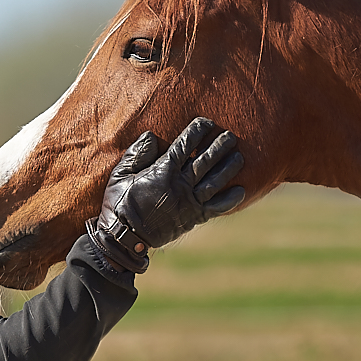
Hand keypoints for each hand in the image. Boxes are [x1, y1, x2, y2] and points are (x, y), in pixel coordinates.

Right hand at [86, 118, 244, 272]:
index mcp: (162, 171)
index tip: (207, 122)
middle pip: (205, 160)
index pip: (184, 145)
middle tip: (231, 135)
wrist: (125, 238)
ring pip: (215, 181)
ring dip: (229, 167)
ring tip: (239, 157)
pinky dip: (230, 199)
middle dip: (220, 146)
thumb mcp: (120, 174)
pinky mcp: (194, 218)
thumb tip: (151, 135)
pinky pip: (217, 207)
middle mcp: (180, 185)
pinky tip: (241, 190)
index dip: (197, 131)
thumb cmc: (119, 203)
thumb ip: (136, 154)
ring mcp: (189, 202)